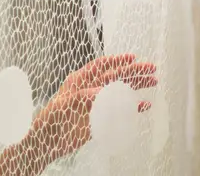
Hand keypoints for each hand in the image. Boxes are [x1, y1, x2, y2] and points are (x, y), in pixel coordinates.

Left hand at [31, 54, 156, 163]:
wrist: (47, 141)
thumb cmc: (51, 119)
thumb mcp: (64, 104)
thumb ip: (83, 96)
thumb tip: (103, 92)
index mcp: (78, 81)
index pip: (100, 66)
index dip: (116, 61)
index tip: (132, 58)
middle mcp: (89, 90)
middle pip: (114, 77)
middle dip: (132, 71)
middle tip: (151, 68)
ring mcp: (96, 104)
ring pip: (119, 91)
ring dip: (135, 86)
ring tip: (152, 81)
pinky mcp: (100, 118)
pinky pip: (119, 110)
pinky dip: (132, 107)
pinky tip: (144, 105)